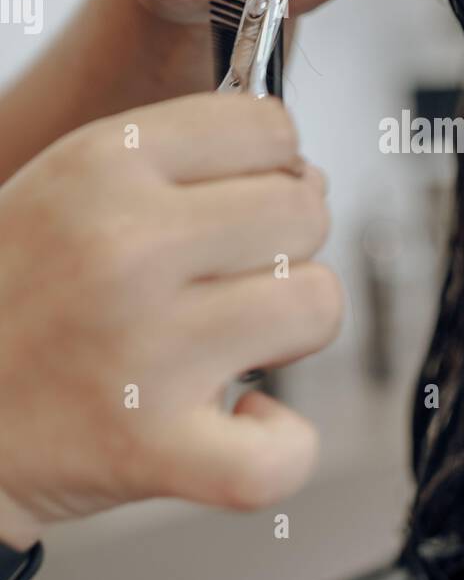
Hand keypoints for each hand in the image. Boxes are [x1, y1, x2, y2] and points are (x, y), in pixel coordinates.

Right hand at [0, 94, 339, 548]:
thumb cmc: (15, 294)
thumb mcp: (66, 187)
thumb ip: (179, 164)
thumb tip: (307, 176)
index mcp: (102, 166)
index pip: (269, 127)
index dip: (272, 166)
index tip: (240, 201)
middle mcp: (126, 247)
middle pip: (305, 212)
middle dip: (285, 245)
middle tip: (228, 279)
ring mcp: (144, 350)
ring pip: (318, 307)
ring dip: (289, 332)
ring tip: (228, 342)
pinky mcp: (152, 449)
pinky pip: (282, 452)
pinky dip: (278, 446)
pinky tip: (238, 421)